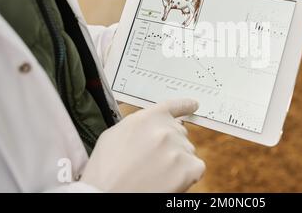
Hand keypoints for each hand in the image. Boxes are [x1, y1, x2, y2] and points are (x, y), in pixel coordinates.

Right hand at [81, 99, 204, 191]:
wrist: (104, 196)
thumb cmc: (105, 171)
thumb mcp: (114, 135)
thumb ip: (138, 124)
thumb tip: (153, 123)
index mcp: (147, 118)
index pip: (172, 106)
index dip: (185, 105)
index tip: (193, 105)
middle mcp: (165, 130)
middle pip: (180, 133)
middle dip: (171, 145)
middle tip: (153, 161)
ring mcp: (177, 149)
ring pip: (187, 152)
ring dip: (177, 161)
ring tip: (156, 173)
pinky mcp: (188, 168)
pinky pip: (196, 168)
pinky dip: (187, 176)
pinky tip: (169, 181)